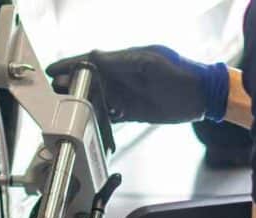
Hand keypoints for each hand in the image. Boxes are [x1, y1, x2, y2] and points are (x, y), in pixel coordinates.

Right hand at [46, 46, 228, 123]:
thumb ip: (122, 61)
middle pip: (89, 81)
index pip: (91, 60)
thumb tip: (95, 56)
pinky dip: (98, 119)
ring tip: (68, 109)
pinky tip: (89, 122)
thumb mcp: (150, 63)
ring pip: (96, 99)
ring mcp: (126, 95)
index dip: (71, 65)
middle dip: (72, 86)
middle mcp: (122, 77)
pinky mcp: (132, 112)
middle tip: (57, 93)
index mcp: (124, 60)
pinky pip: (109, 115)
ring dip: (83, 104)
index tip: (54, 71)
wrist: (201, 96)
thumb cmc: (180, 74)